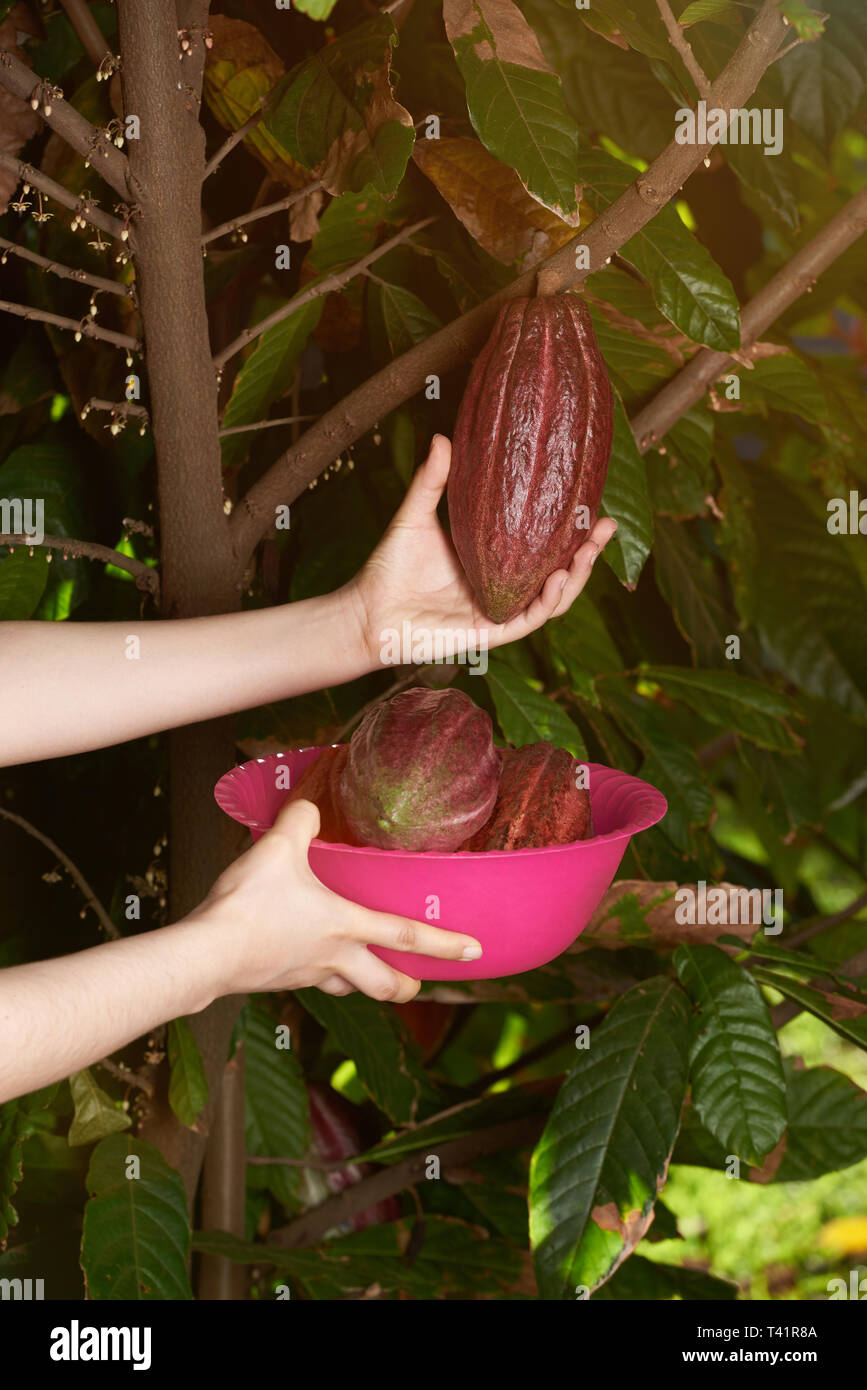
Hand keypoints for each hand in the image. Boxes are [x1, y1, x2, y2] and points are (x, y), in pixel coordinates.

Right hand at [189, 798, 482, 1002]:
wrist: (206, 954)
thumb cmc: (247, 905)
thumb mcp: (276, 848)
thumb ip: (300, 821)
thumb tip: (308, 803)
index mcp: (344, 925)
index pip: (406, 935)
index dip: (445, 943)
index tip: (475, 952)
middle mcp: (333, 956)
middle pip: (385, 983)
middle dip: (408, 986)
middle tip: (420, 984)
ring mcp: (305, 973)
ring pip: (349, 988)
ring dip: (365, 984)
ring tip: (368, 973)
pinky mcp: (278, 980)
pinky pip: (312, 981)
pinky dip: (322, 974)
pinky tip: (309, 960)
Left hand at [346, 434, 616, 666]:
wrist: (368, 612)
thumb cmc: (390, 568)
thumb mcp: (416, 516)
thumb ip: (433, 481)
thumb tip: (444, 436)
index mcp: (494, 562)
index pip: (542, 546)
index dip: (570, 528)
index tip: (592, 500)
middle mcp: (503, 588)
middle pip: (559, 572)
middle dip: (588, 552)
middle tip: (607, 524)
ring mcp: (499, 611)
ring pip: (553, 599)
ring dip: (577, 577)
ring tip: (591, 549)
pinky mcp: (490, 633)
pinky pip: (528, 619)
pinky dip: (548, 601)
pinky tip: (560, 578)